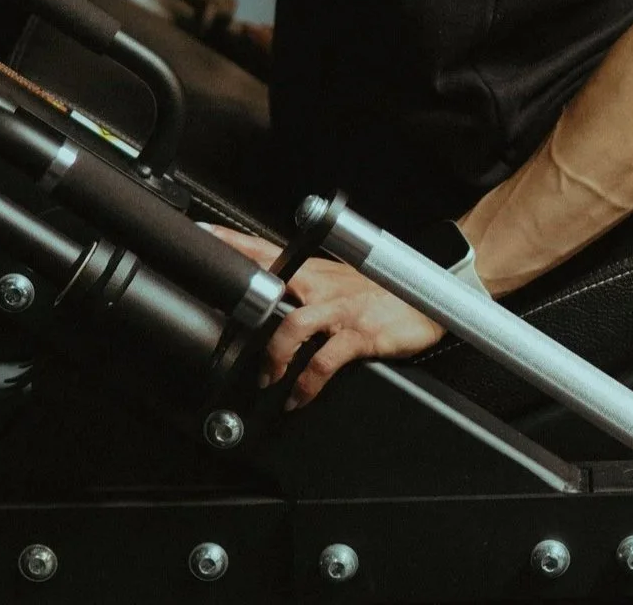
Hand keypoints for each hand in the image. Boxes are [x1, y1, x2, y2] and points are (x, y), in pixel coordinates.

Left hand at [210, 225, 443, 404]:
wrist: (428, 294)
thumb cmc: (381, 290)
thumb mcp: (340, 279)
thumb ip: (306, 286)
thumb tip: (273, 299)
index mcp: (314, 268)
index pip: (265, 248)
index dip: (232, 241)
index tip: (203, 234)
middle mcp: (321, 284)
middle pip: (271, 281)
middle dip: (243, 301)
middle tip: (219, 325)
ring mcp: (340, 308)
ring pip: (292, 326)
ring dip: (273, 358)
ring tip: (266, 379)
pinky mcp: (359, 334)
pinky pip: (323, 362)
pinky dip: (305, 385)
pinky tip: (297, 398)